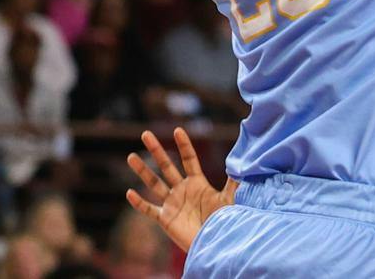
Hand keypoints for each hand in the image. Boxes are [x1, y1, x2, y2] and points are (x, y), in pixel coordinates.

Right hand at [126, 127, 234, 254]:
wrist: (215, 244)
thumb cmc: (224, 222)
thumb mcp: (229, 199)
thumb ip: (234, 182)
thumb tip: (244, 163)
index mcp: (197, 183)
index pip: (189, 159)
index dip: (184, 145)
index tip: (177, 130)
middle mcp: (182, 190)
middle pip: (167, 166)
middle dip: (157, 150)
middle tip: (146, 134)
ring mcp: (172, 204)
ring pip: (154, 183)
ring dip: (143, 170)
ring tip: (131, 156)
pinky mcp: (165, 219)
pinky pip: (149, 209)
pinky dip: (139, 202)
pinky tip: (130, 192)